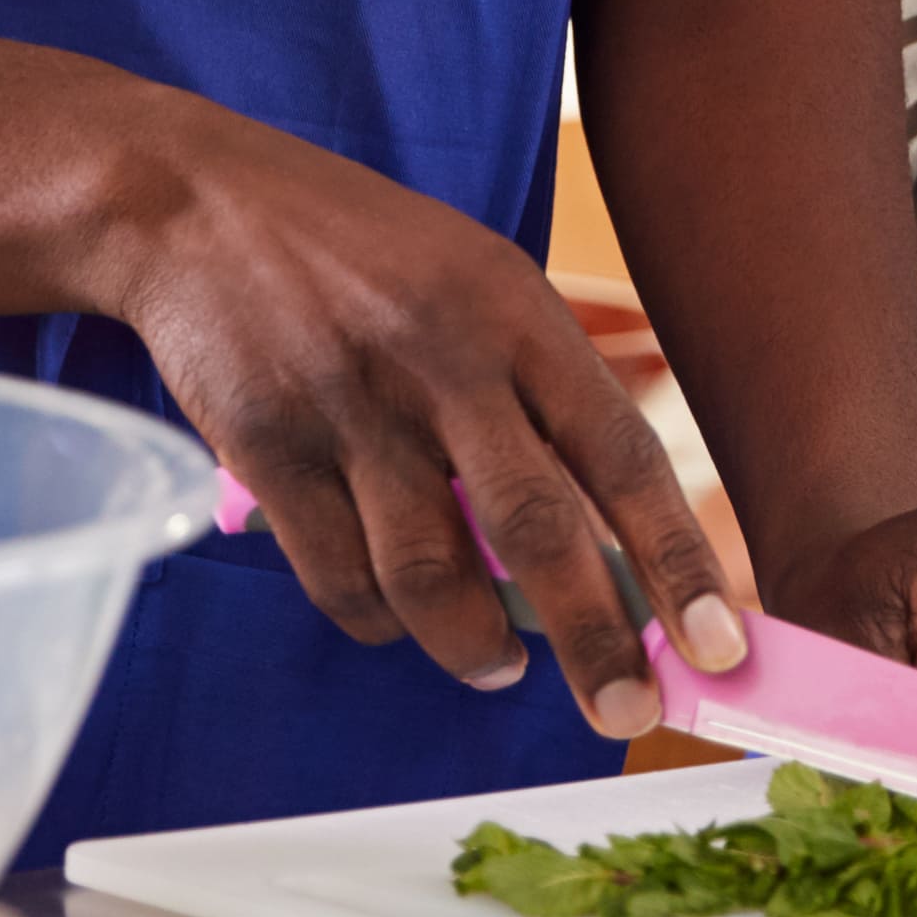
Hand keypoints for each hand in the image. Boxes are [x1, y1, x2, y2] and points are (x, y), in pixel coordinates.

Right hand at [95, 98, 738, 742]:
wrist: (196, 203)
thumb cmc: (361, 251)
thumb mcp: (478, 278)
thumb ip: (539, 390)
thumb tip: (608, 542)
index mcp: (514, 311)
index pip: (619, 454)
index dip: (676, 561)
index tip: (719, 645)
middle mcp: (440, 358)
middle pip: (535, 529)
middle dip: (595, 640)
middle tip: (628, 713)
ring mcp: (350, 406)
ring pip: (430, 574)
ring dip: (476, 646)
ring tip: (499, 667)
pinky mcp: (265, 447)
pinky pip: (338, 576)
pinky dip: (378, 620)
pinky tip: (396, 619)